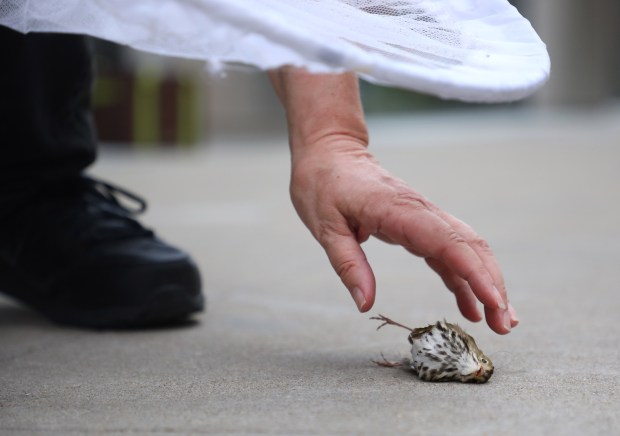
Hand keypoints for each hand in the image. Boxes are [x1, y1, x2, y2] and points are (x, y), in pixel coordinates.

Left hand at [268, 67, 517, 333]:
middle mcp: (420, 211)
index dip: (473, 273)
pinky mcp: (419, 223)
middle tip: (504, 325)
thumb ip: (348, 265)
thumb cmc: (323, 186)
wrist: (330, 153)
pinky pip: (449, 251)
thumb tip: (365, 304)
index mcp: (397, 211)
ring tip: (500, 321)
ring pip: (467, 248)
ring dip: (487, 282)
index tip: (493, 303)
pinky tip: (470, 305)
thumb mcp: (325, 228)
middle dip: (492, 284)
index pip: (446, 243)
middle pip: (469, 246)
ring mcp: (423, 216)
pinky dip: (464, 278)